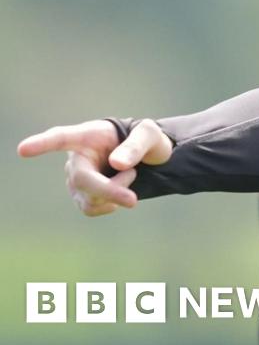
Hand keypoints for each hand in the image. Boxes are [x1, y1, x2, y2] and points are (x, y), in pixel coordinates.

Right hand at [17, 119, 172, 216]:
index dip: (42, 144)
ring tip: (131, 174)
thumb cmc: (144, 140)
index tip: (23, 149)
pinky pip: (93, 208)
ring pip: (89, 198)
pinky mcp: (81, 196)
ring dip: (116, 193)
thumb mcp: (149, 135)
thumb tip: (117, 165)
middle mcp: (75, 158)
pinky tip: (120, 190)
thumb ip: (136, 146)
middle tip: (133, 200)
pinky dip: (113, 203)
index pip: (60, 138)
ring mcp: (75, 179)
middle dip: (108, 190)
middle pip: (82, 179)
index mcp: (87, 136)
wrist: (145, 156)